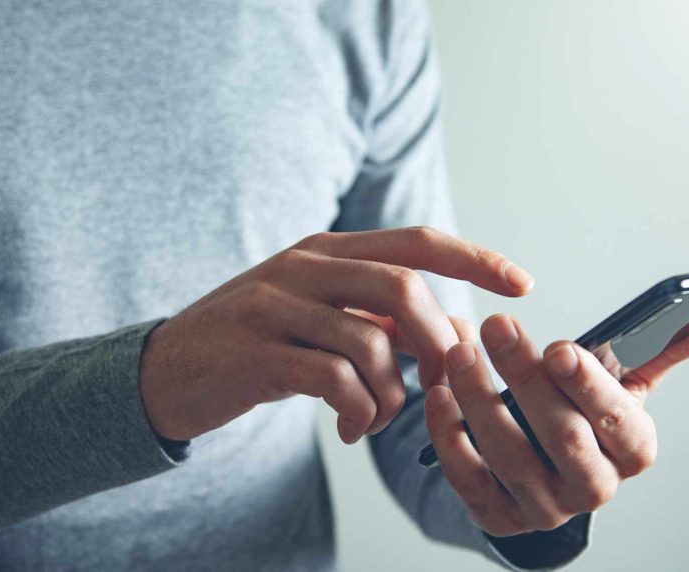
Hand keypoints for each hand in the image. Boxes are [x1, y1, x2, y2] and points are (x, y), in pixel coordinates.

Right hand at [138, 227, 533, 442]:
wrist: (166, 370)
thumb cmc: (257, 342)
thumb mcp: (319, 315)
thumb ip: (379, 317)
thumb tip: (456, 331)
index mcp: (327, 250)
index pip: (415, 241)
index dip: (474, 257)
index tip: (522, 283)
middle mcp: (304, 266)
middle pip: (402, 287)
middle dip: (436, 341)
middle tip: (441, 385)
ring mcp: (275, 306)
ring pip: (370, 339)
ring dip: (393, 393)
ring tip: (377, 418)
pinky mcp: (256, 353)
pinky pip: (332, 379)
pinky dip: (358, 410)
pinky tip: (349, 427)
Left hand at [424, 311, 688, 535]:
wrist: (542, 473)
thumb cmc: (582, 416)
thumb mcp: (622, 386)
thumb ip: (660, 350)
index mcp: (631, 451)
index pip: (620, 424)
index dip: (590, 387)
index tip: (560, 347)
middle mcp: (593, 486)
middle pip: (563, 436)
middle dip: (527, 379)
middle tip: (496, 326)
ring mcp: (544, 507)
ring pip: (510, 456)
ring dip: (479, 399)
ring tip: (459, 351)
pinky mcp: (498, 516)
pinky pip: (469, 480)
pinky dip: (449, 437)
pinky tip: (438, 395)